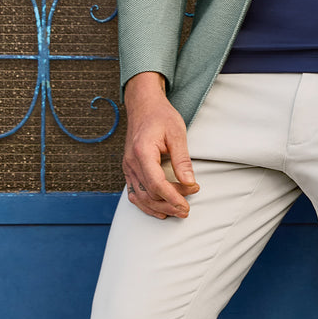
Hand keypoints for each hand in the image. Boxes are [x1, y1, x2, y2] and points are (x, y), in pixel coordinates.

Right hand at [122, 72, 199, 218]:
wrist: (144, 106)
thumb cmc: (160, 116)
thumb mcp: (177, 134)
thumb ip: (182, 160)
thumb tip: (190, 183)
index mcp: (142, 152)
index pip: (157, 184)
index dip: (173, 197)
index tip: (187, 204)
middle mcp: (131, 162)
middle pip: (149, 193)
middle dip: (169, 203)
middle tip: (187, 209)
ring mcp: (128, 167)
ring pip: (141, 197)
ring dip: (159, 207)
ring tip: (177, 211)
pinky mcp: (129, 169)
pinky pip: (134, 192)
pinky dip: (146, 204)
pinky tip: (159, 210)